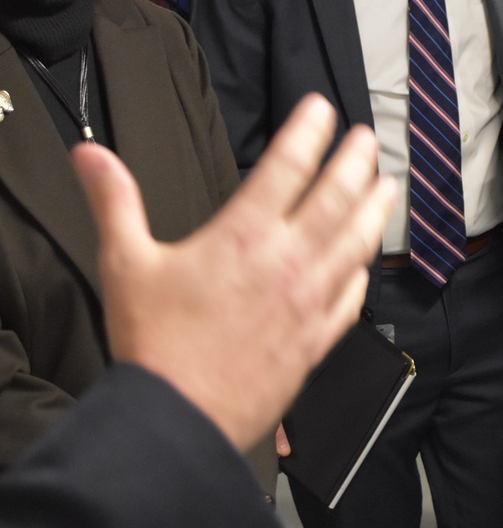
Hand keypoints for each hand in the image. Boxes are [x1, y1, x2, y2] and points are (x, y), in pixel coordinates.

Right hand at [72, 95, 395, 452]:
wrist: (178, 418)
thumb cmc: (153, 345)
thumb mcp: (124, 262)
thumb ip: (114, 201)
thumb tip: (90, 156)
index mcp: (243, 235)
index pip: (287, 166)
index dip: (309, 131)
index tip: (322, 110)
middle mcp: (286, 262)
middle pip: (336, 197)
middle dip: (355, 162)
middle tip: (366, 140)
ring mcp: (308, 301)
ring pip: (356, 243)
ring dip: (373, 209)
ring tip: (387, 187)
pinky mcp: (316, 339)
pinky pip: (352, 298)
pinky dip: (362, 273)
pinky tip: (364, 264)